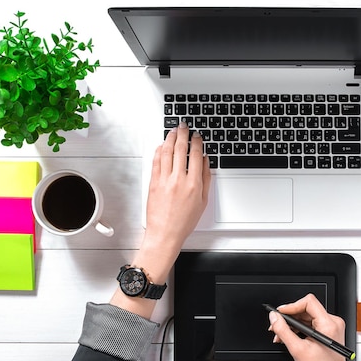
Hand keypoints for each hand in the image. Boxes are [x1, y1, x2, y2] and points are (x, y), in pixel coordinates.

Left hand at [143, 122, 210, 254]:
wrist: (165, 234)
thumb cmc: (183, 222)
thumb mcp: (203, 202)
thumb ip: (206, 179)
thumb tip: (206, 162)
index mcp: (194, 184)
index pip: (196, 155)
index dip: (197, 142)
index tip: (197, 136)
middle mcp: (178, 179)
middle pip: (180, 149)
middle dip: (183, 134)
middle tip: (184, 126)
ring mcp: (164, 180)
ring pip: (166, 152)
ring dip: (170, 138)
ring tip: (173, 131)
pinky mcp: (153, 182)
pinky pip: (156, 161)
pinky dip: (158, 151)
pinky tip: (161, 146)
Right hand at [268, 294, 348, 360]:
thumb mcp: (298, 350)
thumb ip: (283, 331)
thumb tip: (274, 318)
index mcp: (328, 324)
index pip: (308, 302)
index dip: (291, 306)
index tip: (280, 313)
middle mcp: (332, 322)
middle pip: (306, 309)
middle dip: (289, 317)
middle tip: (276, 325)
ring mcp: (331, 326)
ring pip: (307, 316)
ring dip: (293, 324)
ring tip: (281, 335)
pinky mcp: (328, 331)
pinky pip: (311, 323)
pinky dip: (299, 329)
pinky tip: (290, 336)